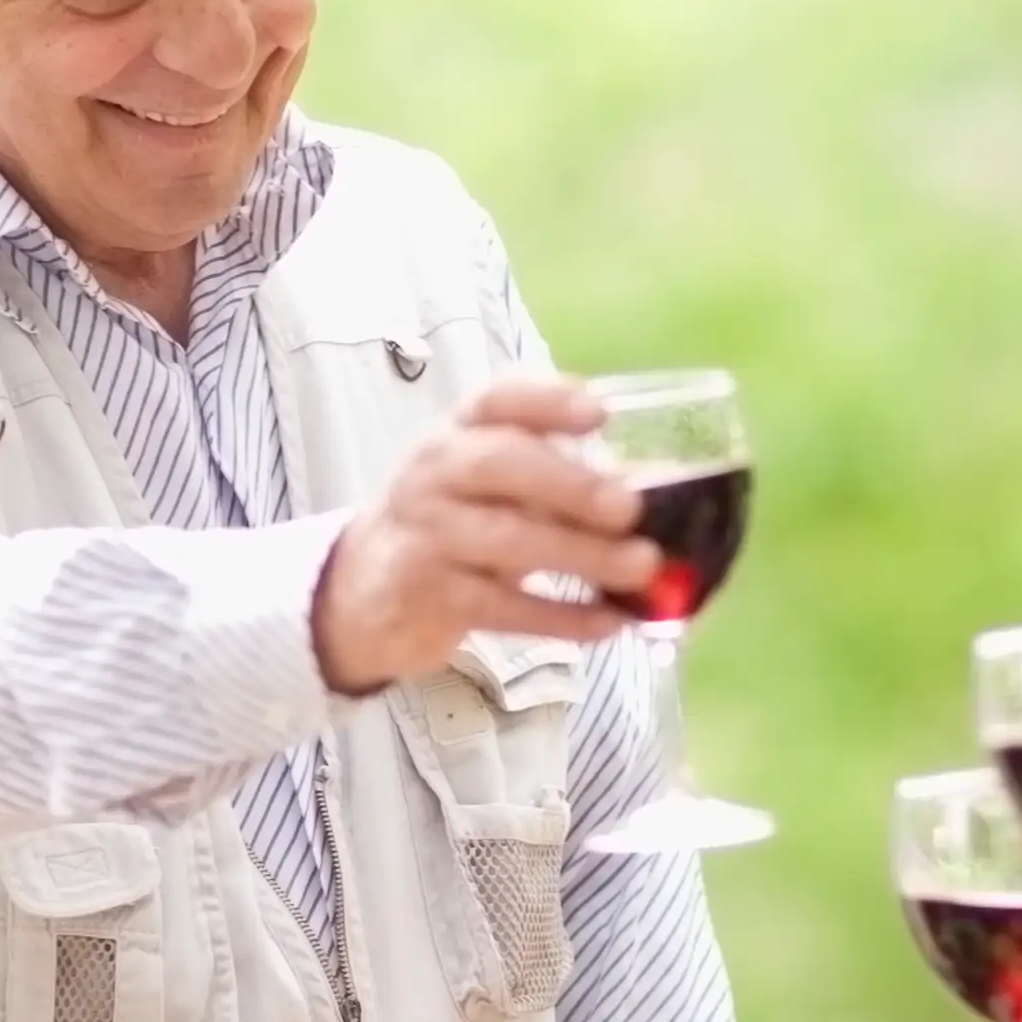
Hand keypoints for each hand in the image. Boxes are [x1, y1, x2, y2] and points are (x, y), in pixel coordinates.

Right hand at [311, 373, 651, 689]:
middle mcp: (435, 472)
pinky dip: (559, 616)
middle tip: (631, 506)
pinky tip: (607, 622)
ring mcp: (427, 534)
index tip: (600, 413)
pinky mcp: (427, 596)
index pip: (497, 400)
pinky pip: (501, 607)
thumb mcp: (485, 484)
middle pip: (500, 464)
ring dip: (580, 554)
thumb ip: (551, 477)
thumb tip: (657, 491)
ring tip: (641, 566)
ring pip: (506, 539)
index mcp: (457, 432)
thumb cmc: (451, 523)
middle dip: (570, 484)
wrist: (363, 587)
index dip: (548, 401)